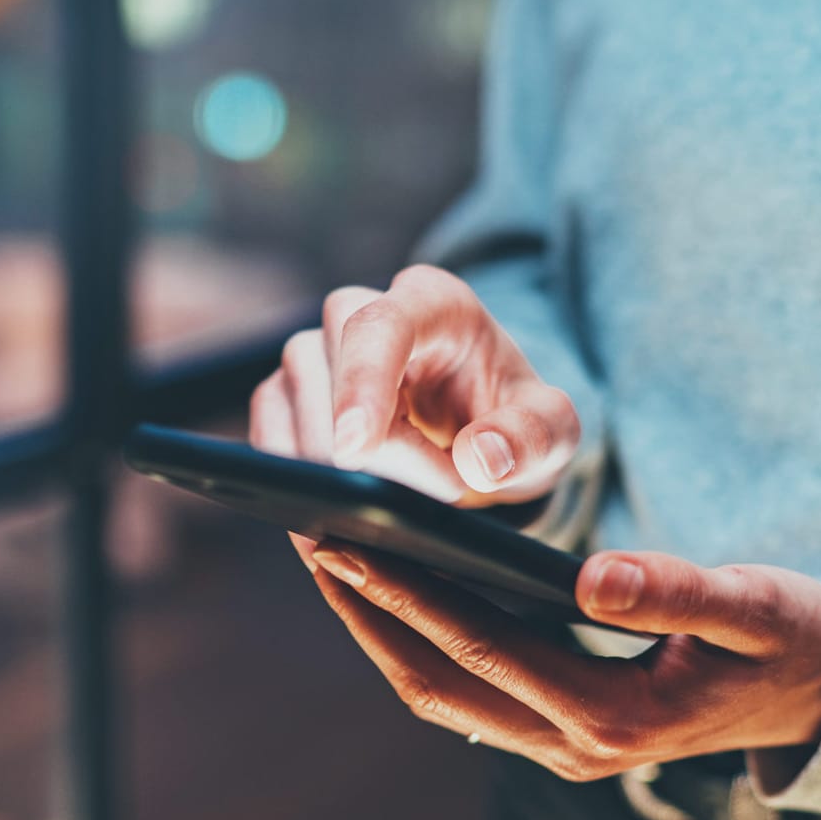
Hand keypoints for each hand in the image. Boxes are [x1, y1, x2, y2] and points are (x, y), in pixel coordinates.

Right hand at [249, 265, 582, 565]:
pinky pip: (268, 434)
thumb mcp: (553, 434)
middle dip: (367, 450)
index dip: (362, 383)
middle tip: (438, 495)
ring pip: (289, 402)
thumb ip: (532, 438)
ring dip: (332, 468)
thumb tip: (480, 458)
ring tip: (402, 505)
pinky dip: (295, 480)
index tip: (355, 449)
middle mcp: (365, 312)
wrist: (483, 444)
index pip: (380, 325)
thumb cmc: (516, 428)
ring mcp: (319, 351)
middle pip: (328, 366)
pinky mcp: (288, 395)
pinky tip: (338, 516)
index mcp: (434, 303)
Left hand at [304, 543, 820, 789]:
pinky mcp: (561, 733)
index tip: (348, 541)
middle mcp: (577, 748)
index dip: (410, 596)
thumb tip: (594, 575)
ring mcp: (565, 750)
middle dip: (370, 615)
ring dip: (383, 634)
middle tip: (309, 542)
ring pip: (444, 696)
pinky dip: (421, 645)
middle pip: (441, 684)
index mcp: (615, 715)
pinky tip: (392, 593)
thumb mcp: (757, 606)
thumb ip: (679, 591)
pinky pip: (469, 693)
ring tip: (332, 563)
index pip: (485, 650)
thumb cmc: (793, 640)